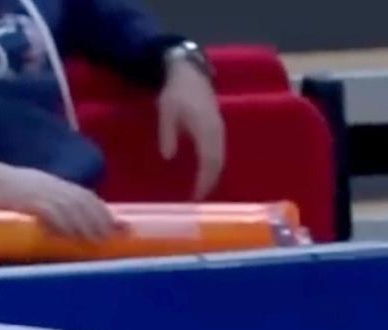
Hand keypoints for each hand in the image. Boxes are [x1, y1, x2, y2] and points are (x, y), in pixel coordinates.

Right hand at [0, 158, 117, 241]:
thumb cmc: (19, 187)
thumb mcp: (46, 190)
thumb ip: (65, 201)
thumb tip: (84, 222)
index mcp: (63, 185)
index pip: (91, 199)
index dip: (106, 214)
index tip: (121, 228)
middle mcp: (59, 187)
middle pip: (87, 204)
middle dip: (101, 222)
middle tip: (110, 239)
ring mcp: (46, 192)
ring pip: (73, 209)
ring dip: (87, 226)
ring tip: (96, 240)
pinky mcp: (33, 200)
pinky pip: (52, 212)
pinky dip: (63, 224)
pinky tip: (71, 235)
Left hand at [159, 57, 224, 198]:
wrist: (190, 73)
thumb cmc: (176, 92)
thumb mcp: (166, 111)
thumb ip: (168, 134)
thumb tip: (168, 157)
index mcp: (205, 129)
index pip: (209, 160)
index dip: (204, 180)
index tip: (196, 195)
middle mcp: (217, 133)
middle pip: (218, 164)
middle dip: (210, 182)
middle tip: (198, 198)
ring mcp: (220, 131)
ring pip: (221, 159)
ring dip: (213, 175)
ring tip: (202, 189)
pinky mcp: (219, 130)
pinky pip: (220, 153)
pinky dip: (214, 166)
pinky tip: (205, 172)